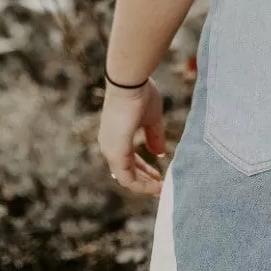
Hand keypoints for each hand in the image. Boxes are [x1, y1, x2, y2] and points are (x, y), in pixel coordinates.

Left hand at [98, 77, 165, 196]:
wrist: (130, 82)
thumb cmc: (140, 94)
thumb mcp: (151, 119)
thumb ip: (154, 137)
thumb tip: (159, 154)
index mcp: (116, 137)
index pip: (129, 160)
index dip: (144, 170)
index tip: (159, 174)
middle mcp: (109, 146)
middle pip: (127, 172)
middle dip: (145, 179)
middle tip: (161, 184)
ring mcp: (110, 150)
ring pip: (127, 177)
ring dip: (145, 184)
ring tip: (161, 188)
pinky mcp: (115, 152)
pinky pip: (127, 178)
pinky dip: (142, 184)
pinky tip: (156, 184)